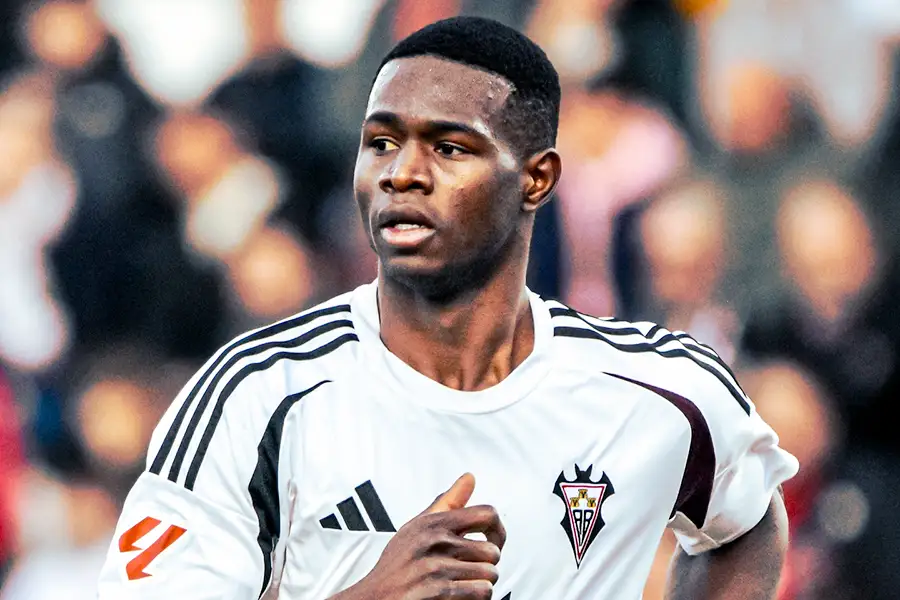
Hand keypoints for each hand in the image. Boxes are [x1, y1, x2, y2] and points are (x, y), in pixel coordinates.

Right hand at [335, 473, 505, 599]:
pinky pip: (481, 592)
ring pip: (490, 575)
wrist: (372, 599)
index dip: (498, 531)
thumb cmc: (397, 565)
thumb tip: (469, 478)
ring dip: (482, 585)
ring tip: (462, 585)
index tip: (493, 542)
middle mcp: (434, 541)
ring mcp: (435, 567)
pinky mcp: (437, 592)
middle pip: (493, 551)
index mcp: (433, 522)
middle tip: (471, 572)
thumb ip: (447, 503)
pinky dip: (476, 599)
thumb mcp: (417, 527)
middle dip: (487, 566)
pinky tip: (460, 596)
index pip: (487, 514)